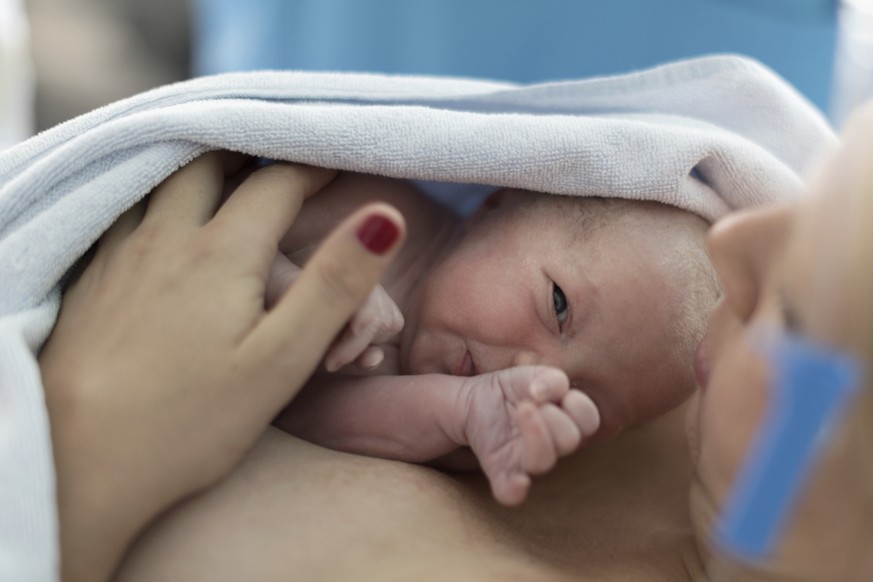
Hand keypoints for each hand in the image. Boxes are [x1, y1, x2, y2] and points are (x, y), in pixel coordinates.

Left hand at [38, 152, 405, 580]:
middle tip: (281, 159)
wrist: (80, 466)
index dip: (314, 165)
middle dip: (250, 150)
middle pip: (208, 161)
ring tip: (228, 178)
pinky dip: (157, 196)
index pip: (276, 181)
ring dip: (200, 167)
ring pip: (160, 180)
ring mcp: (119, 256)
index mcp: (220, 252)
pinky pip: (125, 211)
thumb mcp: (282, 358)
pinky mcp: (90, 281)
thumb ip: (334, 285)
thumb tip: (382, 218)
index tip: (338, 162)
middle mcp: (164, 238)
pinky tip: (165, 226)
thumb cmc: (190, 422)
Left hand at [456, 366, 599, 505]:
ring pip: (543, 462)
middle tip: (532, 402)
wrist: (475, 399)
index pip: (589, 421)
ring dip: (537, 435)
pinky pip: (510, 492)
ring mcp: (524, 459)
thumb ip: (550, 378)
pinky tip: (518, 481)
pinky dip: (515, 490)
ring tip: (523, 408)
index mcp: (565, 420)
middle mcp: (549, 443)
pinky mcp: (499, 470)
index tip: (559, 390)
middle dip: (555, 416)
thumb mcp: (531, 374)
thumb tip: (543, 391)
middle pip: (569, 440)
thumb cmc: (512, 390)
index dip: (579, 406)